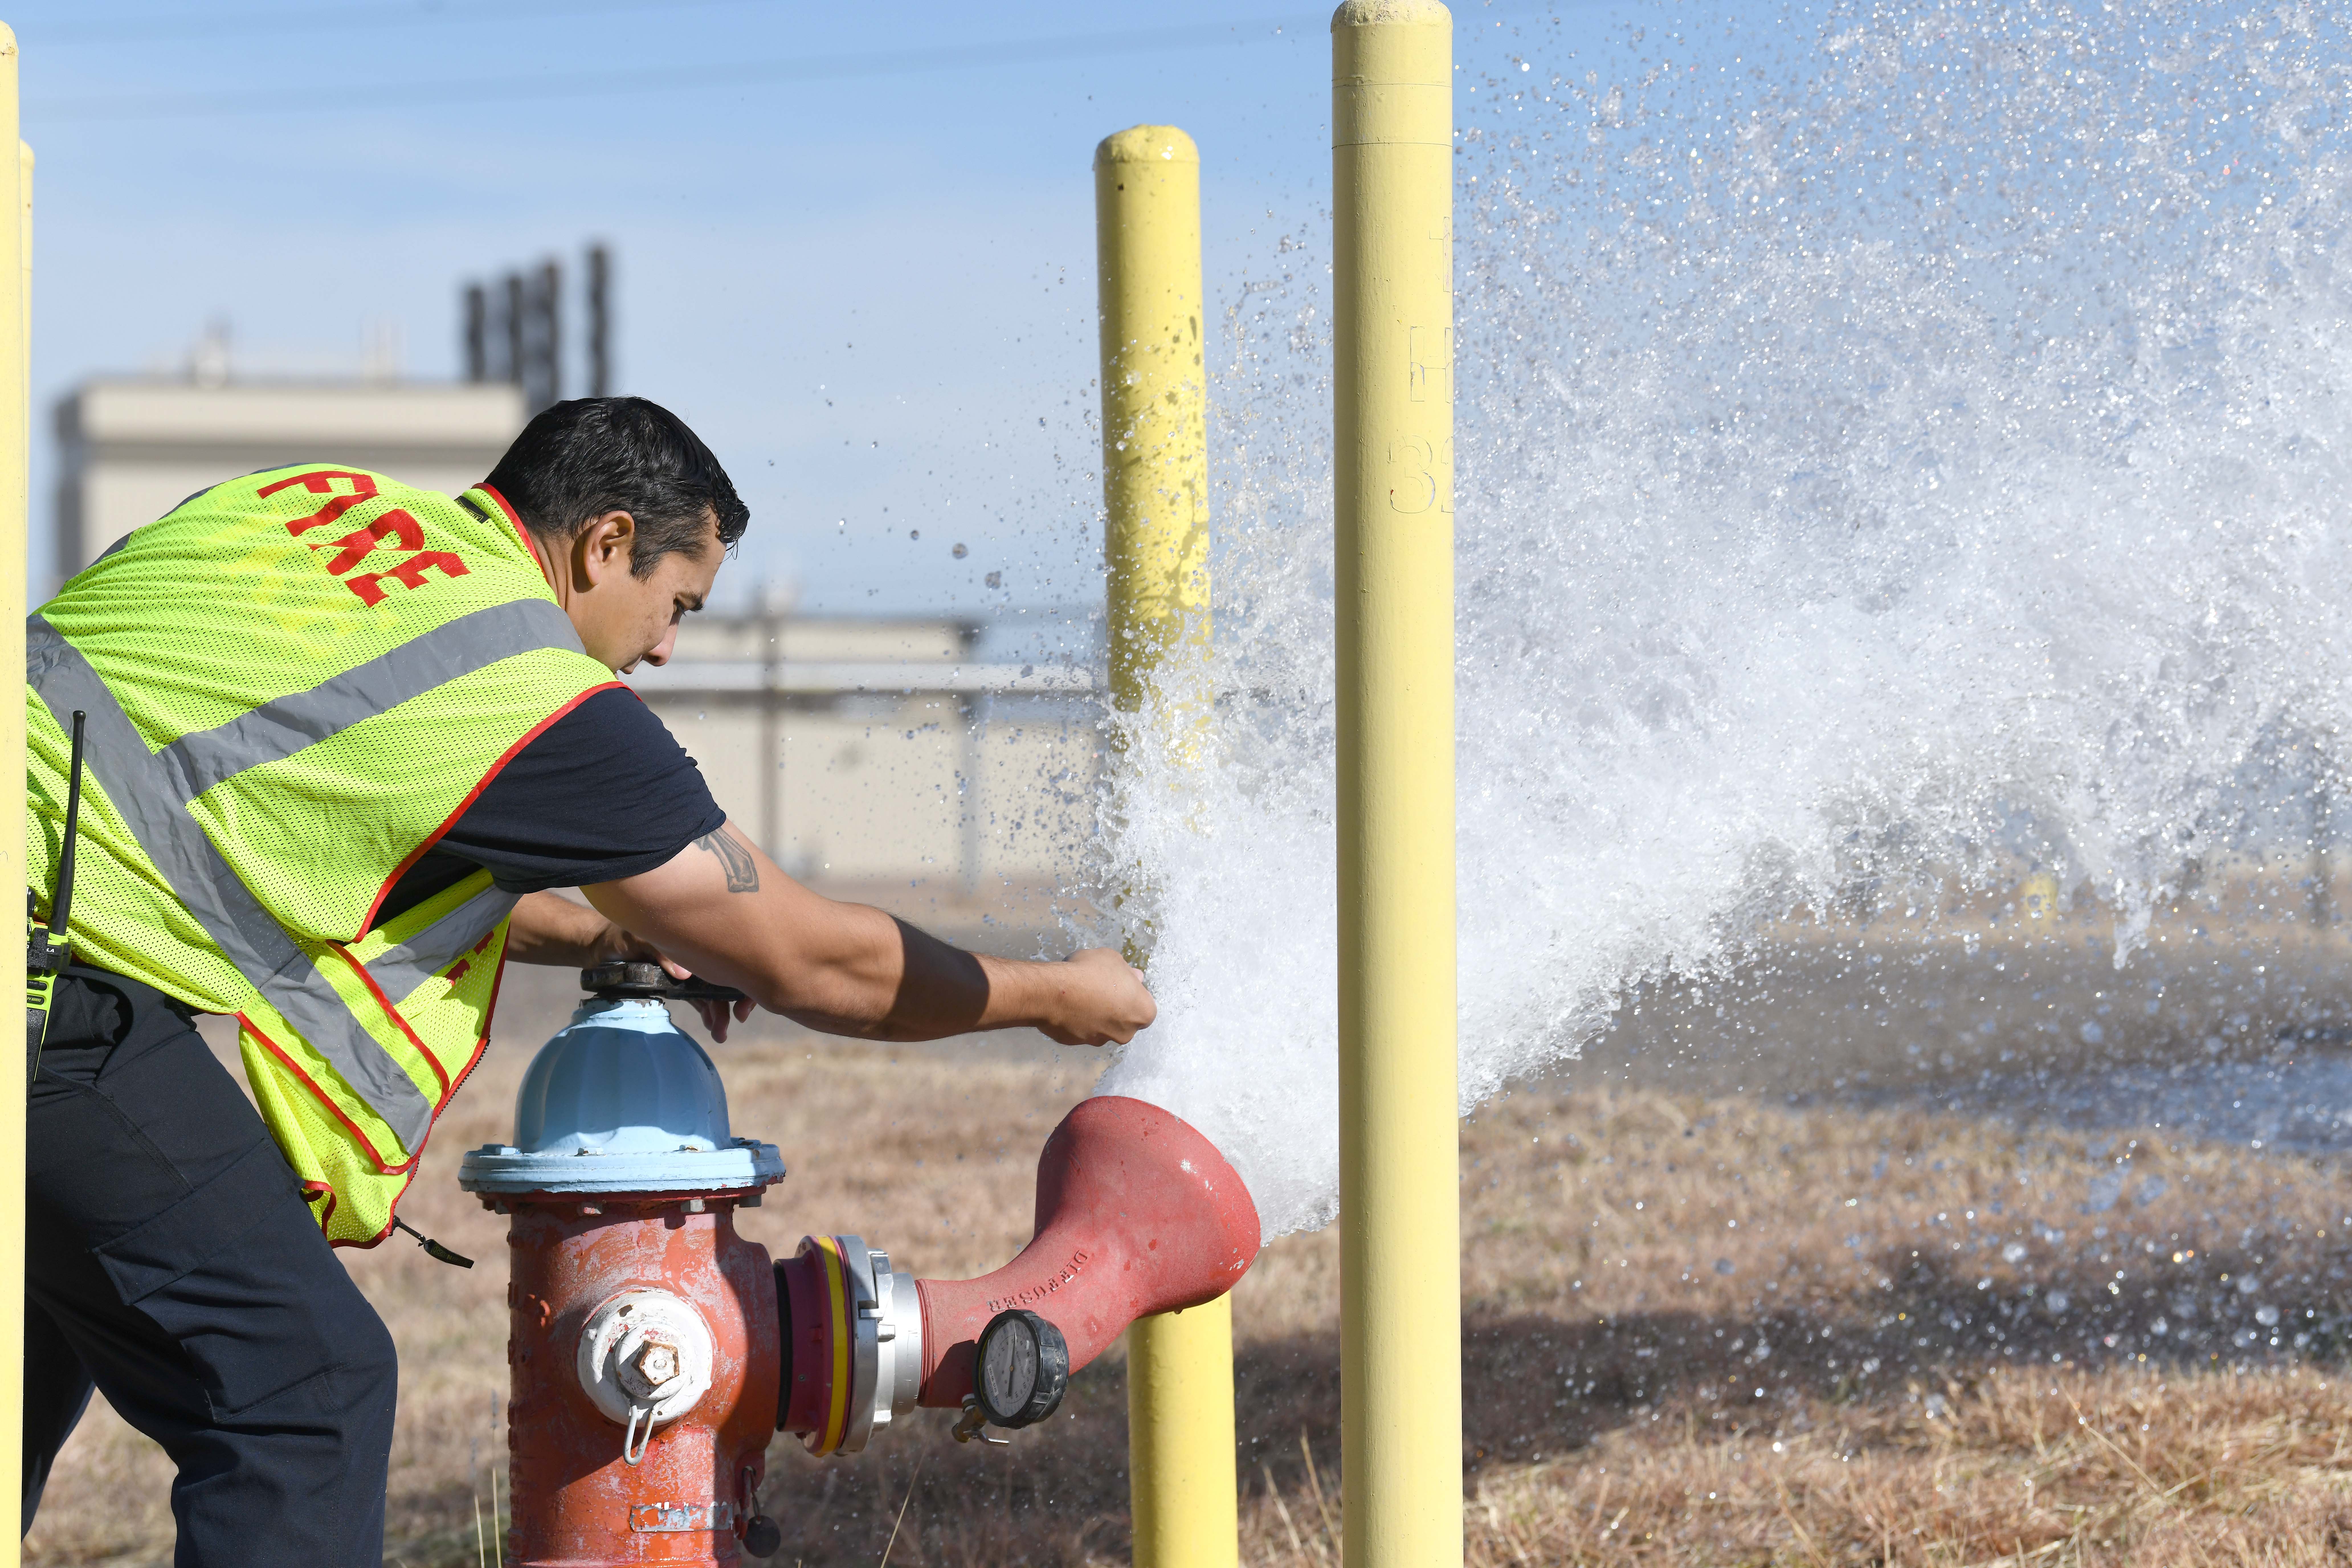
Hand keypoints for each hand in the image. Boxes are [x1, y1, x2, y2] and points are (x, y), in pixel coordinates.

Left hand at [592, 920, 755, 1043]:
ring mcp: (685, 970)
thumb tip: (685, 975)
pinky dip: (706, 1011)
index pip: (727, 956)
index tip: (741, 1003)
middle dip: (733, 1001)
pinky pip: (696, 998)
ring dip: (719, 1012)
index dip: (741, 979)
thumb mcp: (636, 937)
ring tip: (720, 1034)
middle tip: (732, 1023)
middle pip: (724, 976)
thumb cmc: (617, 936)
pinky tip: (711, 1025)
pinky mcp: (674, 984)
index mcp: (692, 939)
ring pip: (711, 991)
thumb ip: (660, 952)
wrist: (597, 948)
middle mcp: (694, 954)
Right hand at [1033, 947, 1156, 1046]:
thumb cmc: (1091, 972)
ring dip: (1095, 1015)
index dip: (1130, 993)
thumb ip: (1127, 972)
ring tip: (1079, 995)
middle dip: (1114, 1007)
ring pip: (1102, 1027)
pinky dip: (1077, 1021)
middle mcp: (1126, 1033)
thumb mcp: (1113, 959)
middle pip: (1124, 1019)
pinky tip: (1067, 1005)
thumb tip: (1136, 978)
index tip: (1116, 984)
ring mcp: (1102, 1040)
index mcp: (1143, 1012)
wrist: (1054, 993)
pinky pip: (1081, 1031)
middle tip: (1098, 989)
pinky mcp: (1078, 1044)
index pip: (1143, 1006)